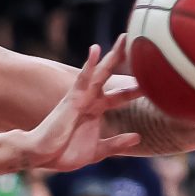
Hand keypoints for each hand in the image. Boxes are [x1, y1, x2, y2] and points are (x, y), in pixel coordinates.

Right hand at [25, 38, 148, 171]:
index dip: (134, 87)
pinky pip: (82, 79)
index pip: (119, 95)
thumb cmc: (63, 154)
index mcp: (95, 111)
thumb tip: (138, 137)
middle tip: (139, 43)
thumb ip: (116, 143)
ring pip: (100, 73)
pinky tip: (96, 49)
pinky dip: (89, 65)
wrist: (41, 156)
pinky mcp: (71, 100)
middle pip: (110, 77)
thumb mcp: (97, 151)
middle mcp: (89, 100)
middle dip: (123, 60)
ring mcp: (80, 98)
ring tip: (124, 38)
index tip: (152, 79)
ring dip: (112, 57)